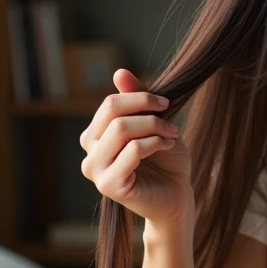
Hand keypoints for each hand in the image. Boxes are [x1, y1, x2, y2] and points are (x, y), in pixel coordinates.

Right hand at [79, 69, 192, 226]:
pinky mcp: (109, 186)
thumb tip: (119, 72)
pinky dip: (155, 143)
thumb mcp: (153, 123)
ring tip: (172, 135)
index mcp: (95, 135)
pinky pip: (132, 150)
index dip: (140, 98)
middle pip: (112, 112)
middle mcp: (89, 152)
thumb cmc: (165, 160)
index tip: (166, 103)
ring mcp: (96, 170)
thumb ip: (135, 99)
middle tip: (170, 120)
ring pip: (121, 129)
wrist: (177, 196)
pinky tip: (168, 146)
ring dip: (154, 127)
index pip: (110, 103)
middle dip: (147, 110)